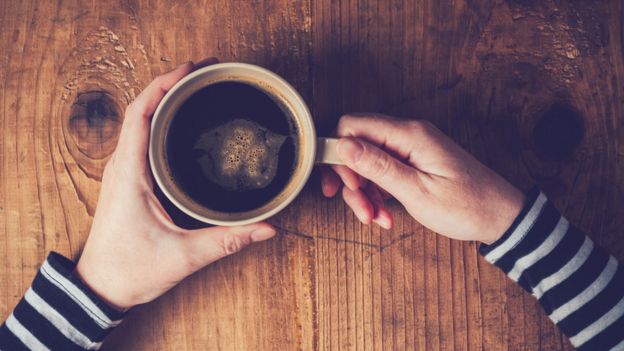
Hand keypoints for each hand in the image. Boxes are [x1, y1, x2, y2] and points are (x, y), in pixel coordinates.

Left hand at [75, 60, 275, 309]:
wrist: (99, 289)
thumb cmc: (129, 270)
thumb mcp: (184, 255)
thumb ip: (227, 240)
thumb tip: (266, 227)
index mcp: (129, 174)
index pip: (140, 114)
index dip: (163, 85)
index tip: (190, 69)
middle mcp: (121, 167)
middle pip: (141, 110)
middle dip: (169, 85)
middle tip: (202, 74)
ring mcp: (121, 173)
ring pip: (138, 123)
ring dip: (162, 101)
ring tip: (193, 90)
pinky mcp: (126, 182)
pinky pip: (139, 139)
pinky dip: (157, 121)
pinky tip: (179, 124)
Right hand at [321, 114, 523, 243]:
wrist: (500, 216)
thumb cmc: (466, 206)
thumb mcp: (417, 191)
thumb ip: (378, 166)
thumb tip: (342, 145)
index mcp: (409, 135)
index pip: (352, 125)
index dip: (339, 154)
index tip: (344, 185)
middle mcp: (408, 135)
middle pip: (356, 145)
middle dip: (351, 180)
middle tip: (361, 209)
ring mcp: (411, 148)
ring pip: (366, 162)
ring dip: (364, 192)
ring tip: (376, 218)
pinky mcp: (413, 161)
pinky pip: (383, 171)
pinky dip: (378, 193)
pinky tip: (386, 214)